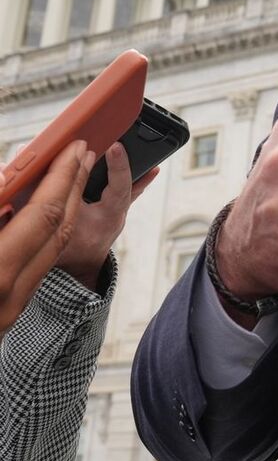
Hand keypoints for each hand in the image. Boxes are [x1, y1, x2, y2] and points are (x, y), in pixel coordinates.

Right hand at [0, 141, 94, 332]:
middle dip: (74, 184)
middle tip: (85, 151)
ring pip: (53, 248)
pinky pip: (38, 264)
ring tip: (72, 174)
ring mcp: (11, 308)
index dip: (63, 176)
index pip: (44, 213)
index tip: (76, 147)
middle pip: (59, 227)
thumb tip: (9, 189)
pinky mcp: (8, 313)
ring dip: (66, 207)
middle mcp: (10, 294)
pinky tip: (46, 211)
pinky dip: (47, 232)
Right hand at [56, 142, 157, 290]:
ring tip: (138, 141)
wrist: (78, 271)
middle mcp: (118, 213)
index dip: (119, 166)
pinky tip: (155, 168)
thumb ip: (45, 194)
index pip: (119, 187)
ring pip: (130, 186)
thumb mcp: (54, 223)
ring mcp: (119, 212)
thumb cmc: (65, 250)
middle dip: (124, 158)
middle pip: (127, 181)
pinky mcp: (116, 211)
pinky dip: (138, 178)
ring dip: (132, 165)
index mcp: (107, 217)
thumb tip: (27, 160)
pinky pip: (129, 192)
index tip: (116, 147)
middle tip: (122, 135)